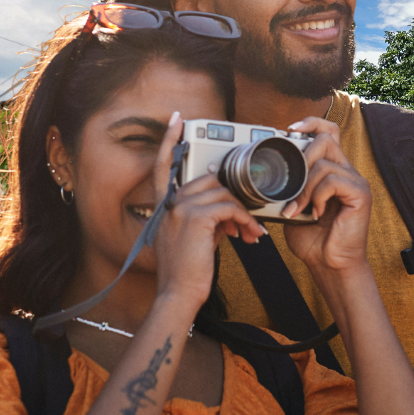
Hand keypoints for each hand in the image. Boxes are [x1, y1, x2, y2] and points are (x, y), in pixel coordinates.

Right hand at [151, 113, 266, 309]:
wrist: (178, 295)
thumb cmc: (187, 272)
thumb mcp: (193, 238)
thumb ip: (206, 217)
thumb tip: (230, 210)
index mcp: (164, 206)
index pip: (163, 166)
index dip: (169, 141)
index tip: (177, 119)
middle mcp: (169, 203)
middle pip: (209, 179)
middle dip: (233, 197)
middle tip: (247, 222)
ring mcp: (181, 209)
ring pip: (223, 193)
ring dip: (243, 213)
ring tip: (250, 234)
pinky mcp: (197, 218)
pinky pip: (231, 207)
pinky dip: (245, 220)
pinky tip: (249, 236)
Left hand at [281, 117, 371, 277]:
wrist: (328, 264)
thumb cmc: (312, 239)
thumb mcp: (293, 206)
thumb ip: (288, 187)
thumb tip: (265, 173)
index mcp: (333, 170)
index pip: (329, 131)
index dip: (312, 123)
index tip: (290, 129)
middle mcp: (347, 171)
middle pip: (326, 138)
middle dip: (301, 158)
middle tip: (290, 186)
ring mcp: (356, 181)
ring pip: (324, 162)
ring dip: (303, 187)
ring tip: (297, 209)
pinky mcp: (361, 194)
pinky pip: (332, 180)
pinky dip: (316, 196)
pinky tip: (315, 214)